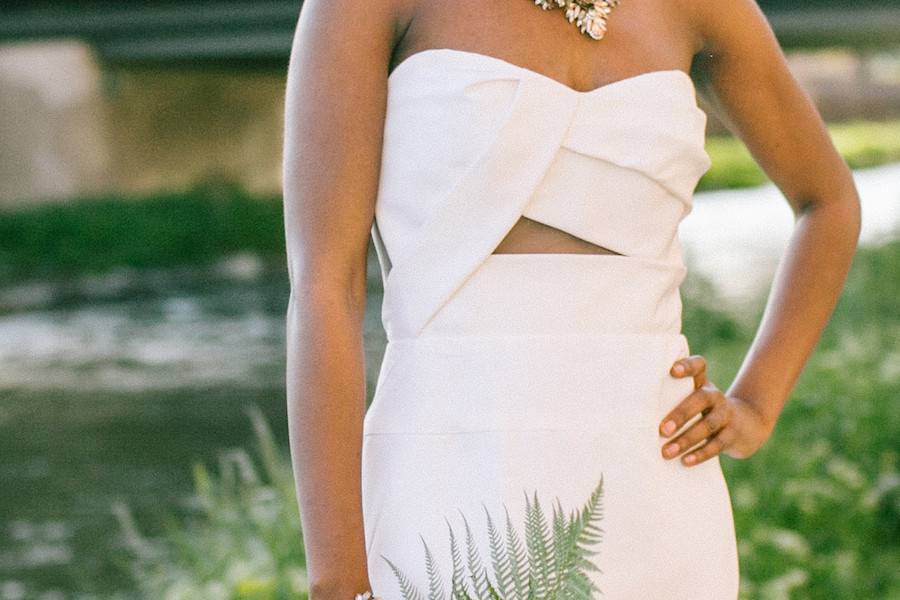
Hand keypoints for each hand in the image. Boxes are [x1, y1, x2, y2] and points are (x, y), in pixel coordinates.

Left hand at [658, 355, 774, 465]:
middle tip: (662, 430)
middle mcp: (714, 396)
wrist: (745, 424)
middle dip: (680, 414)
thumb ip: (669, 397)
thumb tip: (635, 413)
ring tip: (666, 452)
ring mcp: (726, 415)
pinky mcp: (733, 434)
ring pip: (708, 425)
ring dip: (686, 439)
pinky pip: (717, 444)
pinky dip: (701, 453)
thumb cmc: (701, 410)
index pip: (698, 366)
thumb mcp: (690, 398)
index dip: (687, 366)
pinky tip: (685, 461)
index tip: (672, 370)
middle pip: (700, 398)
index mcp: (701, 383)